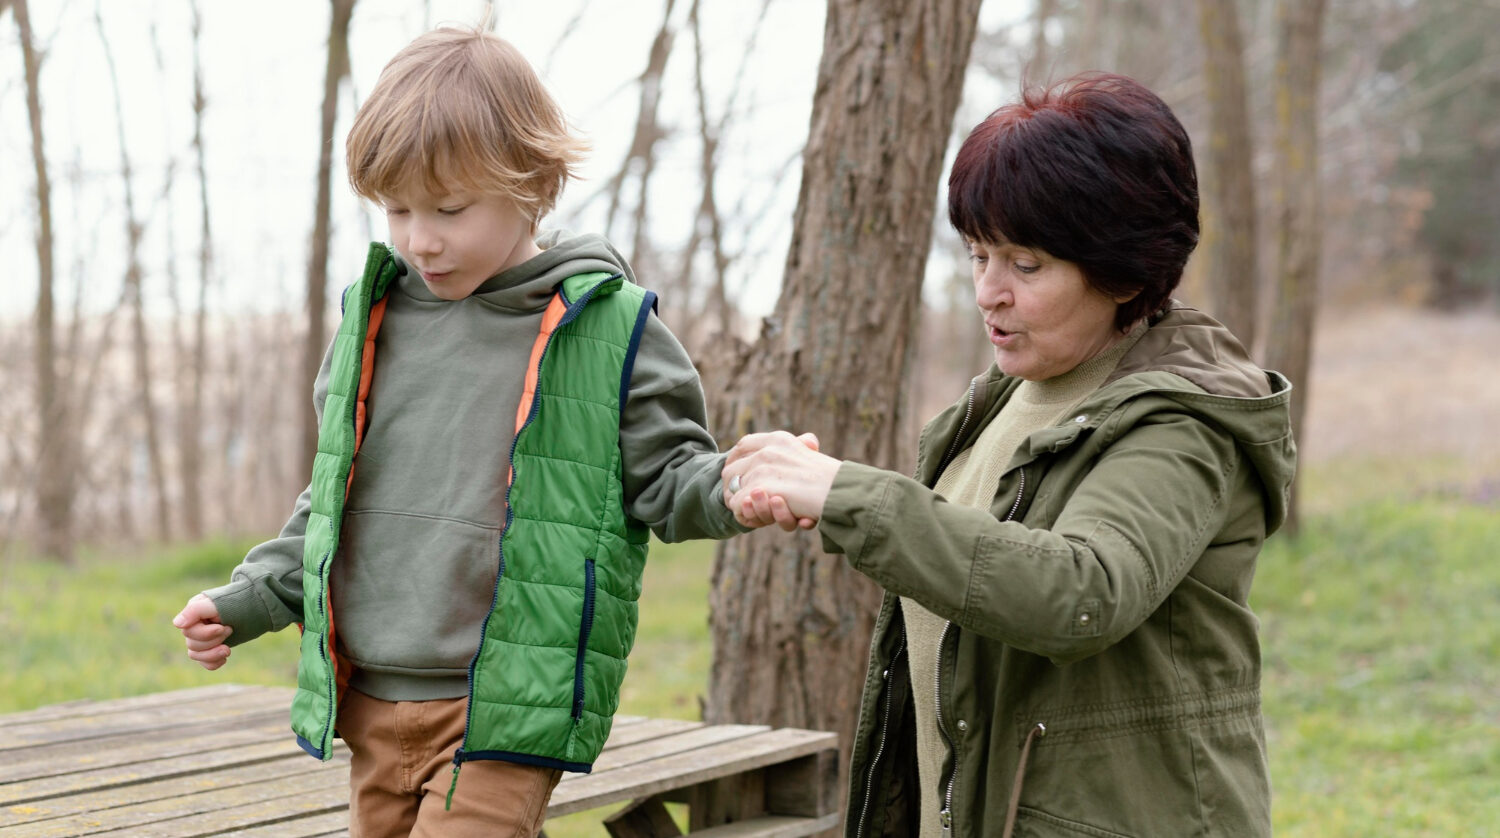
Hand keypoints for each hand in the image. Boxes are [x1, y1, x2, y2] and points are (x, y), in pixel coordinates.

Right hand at [173, 594, 232, 670]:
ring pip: (195, 655)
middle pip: (192, 644)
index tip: (222, 627)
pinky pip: (204, 662)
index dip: (205, 634)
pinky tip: (224, 658)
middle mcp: (195, 625)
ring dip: (213, 654)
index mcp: (193, 613)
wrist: (255, 607)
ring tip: (228, 649)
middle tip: (230, 630)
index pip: (187, 631)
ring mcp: (202, 638)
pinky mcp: (211, 647)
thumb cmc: (236, 601)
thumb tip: (177, 624)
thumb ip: (195, 610)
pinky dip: (213, 663)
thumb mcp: (216, 603)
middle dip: (214, 640)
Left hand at [722, 431, 839, 530]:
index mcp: (780, 440)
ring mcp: (763, 469)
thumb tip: (808, 440)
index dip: (735, 460)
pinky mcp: (762, 489)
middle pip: (730, 468)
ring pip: (732, 488)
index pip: (744, 445)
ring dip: (742, 504)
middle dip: (734, 487)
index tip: (735, 474)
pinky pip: (739, 505)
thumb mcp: (815, 458)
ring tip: (756, 510)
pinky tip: (759, 519)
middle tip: (745, 502)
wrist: (843, 494)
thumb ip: (806, 447)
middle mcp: (768, 451)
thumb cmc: (834, 482)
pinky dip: (745, 515)